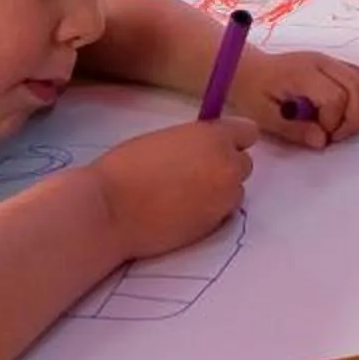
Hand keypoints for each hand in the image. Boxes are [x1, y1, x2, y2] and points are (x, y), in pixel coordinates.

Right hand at [91, 118, 257, 259]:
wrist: (111, 210)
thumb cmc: (125, 168)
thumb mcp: (165, 139)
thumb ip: (194, 142)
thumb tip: (205, 149)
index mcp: (213, 137)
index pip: (247, 132)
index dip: (232, 140)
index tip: (217, 146)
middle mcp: (227, 167)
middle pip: (244, 165)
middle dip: (224, 168)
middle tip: (194, 174)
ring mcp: (224, 199)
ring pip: (234, 192)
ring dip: (218, 192)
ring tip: (184, 196)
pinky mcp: (215, 227)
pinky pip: (221, 215)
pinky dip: (208, 213)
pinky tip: (180, 213)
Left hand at [229, 49, 358, 147]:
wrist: (246, 69)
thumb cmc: (251, 92)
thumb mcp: (263, 116)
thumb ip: (293, 130)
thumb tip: (322, 141)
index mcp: (302, 73)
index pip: (336, 96)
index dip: (333, 122)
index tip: (319, 135)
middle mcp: (322, 62)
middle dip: (354, 120)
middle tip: (334, 136)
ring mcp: (332, 62)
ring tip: (340, 126)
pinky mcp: (336, 66)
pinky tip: (346, 114)